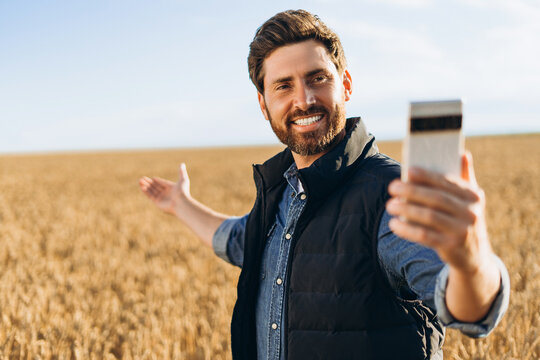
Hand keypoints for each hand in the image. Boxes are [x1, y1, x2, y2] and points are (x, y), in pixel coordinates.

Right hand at [139, 163, 190, 215]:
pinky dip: (145, 191)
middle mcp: (166, 194)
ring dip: (145, 186)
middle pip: (156, 187)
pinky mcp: (158, 202)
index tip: (153, 178)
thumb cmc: (183, 191)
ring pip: (152, 191)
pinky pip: (150, 196)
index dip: (158, 181)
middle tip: (142, 178)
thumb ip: (181, 172)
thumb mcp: (183, 179)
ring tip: (139, 180)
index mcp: (172, 188)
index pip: (163, 183)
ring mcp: (162, 198)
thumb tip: (182, 164)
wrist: (181, 202)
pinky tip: (141, 186)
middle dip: (149, 183)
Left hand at [385, 152, 491, 272]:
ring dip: (406, 209)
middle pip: (436, 198)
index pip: (448, 182)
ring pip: (429, 217)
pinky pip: (425, 236)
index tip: (409, 171)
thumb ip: (465, 177)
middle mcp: (471, 213)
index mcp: (473, 196)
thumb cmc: (463, 220)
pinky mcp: (451, 246)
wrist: (474, 256)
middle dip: (411, 191)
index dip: (428, 176)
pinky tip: (394, 224)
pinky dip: (408, 229)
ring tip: (390, 205)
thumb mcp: (469, 201)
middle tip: (392, 187)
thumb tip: (463, 152)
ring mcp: (462, 231)